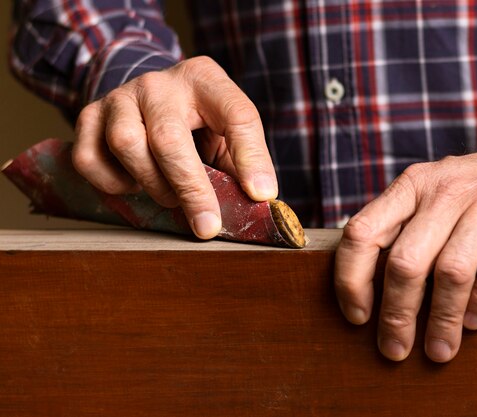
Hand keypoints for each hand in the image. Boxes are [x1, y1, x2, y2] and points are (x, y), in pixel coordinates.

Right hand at [73, 56, 276, 238]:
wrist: (153, 96)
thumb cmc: (198, 122)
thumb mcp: (227, 132)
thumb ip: (243, 161)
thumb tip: (260, 200)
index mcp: (206, 80)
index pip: (236, 114)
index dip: (251, 157)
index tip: (260, 194)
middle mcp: (159, 83)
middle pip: (169, 137)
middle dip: (190, 189)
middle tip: (207, 224)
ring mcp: (120, 96)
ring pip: (126, 145)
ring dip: (152, 184)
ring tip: (170, 196)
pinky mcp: (89, 115)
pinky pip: (89, 159)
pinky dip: (112, 184)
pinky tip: (134, 184)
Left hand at [334, 150, 476, 361]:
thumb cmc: (469, 196)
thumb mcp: (429, 197)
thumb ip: (399, 229)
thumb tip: (362, 293)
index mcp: (411, 185)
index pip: (362, 232)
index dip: (351, 280)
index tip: (357, 316)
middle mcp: (445, 188)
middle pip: (406, 262)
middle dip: (397, 314)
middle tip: (395, 349)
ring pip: (451, 271)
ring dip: (441, 320)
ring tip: (439, 349)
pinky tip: (473, 322)